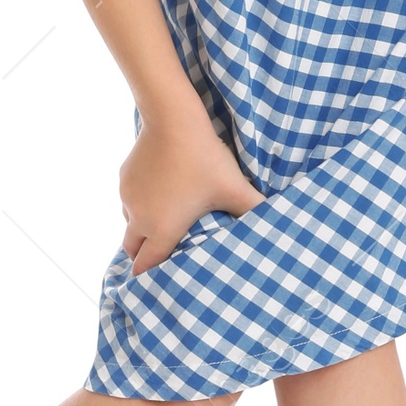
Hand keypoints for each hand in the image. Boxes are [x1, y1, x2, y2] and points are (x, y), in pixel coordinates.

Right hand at [118, 96, 266, 275]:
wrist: (173, 120)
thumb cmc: (205, 158)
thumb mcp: (234, 187)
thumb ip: (254, 209)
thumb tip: (281, 225)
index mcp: (162, 229)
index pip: (145, 268)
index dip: (150, 279)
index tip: (158, 285)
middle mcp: (139, 218)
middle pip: (131, 251)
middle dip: (143, 257)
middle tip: (161, 258)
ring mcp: (129, 197)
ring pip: (129, 224)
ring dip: (142, 229)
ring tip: (163, 224)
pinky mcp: (125, 178)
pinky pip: (129, 200)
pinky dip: (140, 204)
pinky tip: (160, 194)